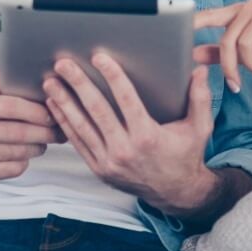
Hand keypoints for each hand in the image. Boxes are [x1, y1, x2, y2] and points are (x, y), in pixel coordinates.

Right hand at [0, 72, 60, 185]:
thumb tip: (6, 72)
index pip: (11, 107)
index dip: (36, 111)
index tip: (52, 113)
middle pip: (18, 132)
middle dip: (44, 132)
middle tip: (58, 131)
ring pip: (18, 152)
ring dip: (38, 147)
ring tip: (44, 142)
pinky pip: (12, 169)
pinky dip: (24, 162)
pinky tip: (25, 155)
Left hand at [41, 53, 218, 217]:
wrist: (176, 193)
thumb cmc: (186, 155)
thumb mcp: (199, 128)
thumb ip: (200, 98)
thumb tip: (200, 70)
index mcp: (148, 137)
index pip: (126, 100)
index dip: (112, 76)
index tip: (98, 57)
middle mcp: (125, 150)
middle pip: (97, 110)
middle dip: (78, 84)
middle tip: (64, 64)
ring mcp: (109, 162)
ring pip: (81, 127)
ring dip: (64, 102)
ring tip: (51, 82)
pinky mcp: (99, 169)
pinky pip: (78, 143)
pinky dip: (65, 123)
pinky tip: (55, 106)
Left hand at [193, 0, 251, 90]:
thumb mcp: (248, 53)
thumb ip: (221, 52)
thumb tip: (193, 54)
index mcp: (240, 10)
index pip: (211, 15)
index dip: (193, 23)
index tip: (175, 33)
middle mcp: (251, 4)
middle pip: (227, 38)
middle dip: (229, 67)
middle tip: (235, 85)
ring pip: (244, 43)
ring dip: (250, 65)